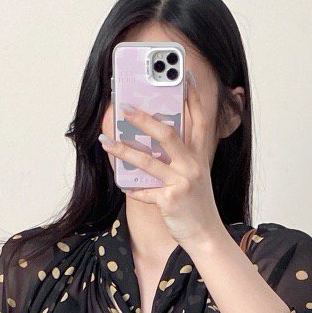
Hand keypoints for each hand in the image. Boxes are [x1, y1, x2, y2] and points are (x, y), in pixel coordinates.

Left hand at [99, 83, 227, 252]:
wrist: (205, 235)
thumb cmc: (196, 204)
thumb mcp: (194, 175)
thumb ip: (180, 156)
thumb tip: (152, 138)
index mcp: (198, 156)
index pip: (200, 120)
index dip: (193, 98)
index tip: (185, 77)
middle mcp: (192, 165)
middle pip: (168, 134)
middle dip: (144, 119)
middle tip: (126, 108)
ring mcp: (182, 182)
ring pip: (148, 161)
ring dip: (124, 150)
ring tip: (106, 142)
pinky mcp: (171, 199)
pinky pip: (145, 192)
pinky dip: (134, 190)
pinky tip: (124, 186)